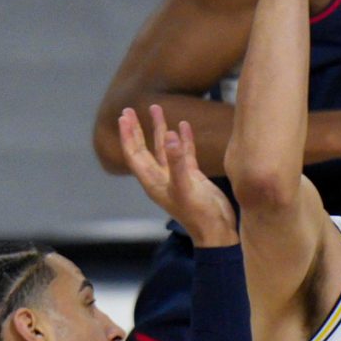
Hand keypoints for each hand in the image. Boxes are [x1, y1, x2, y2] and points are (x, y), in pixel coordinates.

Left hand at [120, 104, 237, 246]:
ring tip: (157, 108)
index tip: (123, 116)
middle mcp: (161, 177)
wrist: (217, 232)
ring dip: (160, 129)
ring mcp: (177, 176)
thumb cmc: (199, 215)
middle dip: (137, 129)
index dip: (128, 136)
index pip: (134, 155)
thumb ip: (178, 162)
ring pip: (164, 148)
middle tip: (130, 109)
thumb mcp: (186, 187)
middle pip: (144, 149)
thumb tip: (170, 136)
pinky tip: (184, 125)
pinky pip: (184, 153)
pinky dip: (183, 139)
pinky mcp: (193, 177)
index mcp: (153, 181)